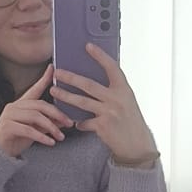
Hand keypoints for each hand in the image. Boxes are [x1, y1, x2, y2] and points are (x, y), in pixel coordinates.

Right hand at [0, 67, 68, 157]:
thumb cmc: (18, 138)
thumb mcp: (36, 129)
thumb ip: (48, 122)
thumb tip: (64, 121)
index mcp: (22, 104)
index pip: (34, 89)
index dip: (44, 79)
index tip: (53, 68)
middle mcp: (14, 106)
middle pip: (40, 105)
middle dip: (57, 114)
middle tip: (69, 123)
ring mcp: (9, 116)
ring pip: (35, 117)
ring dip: (51, 127)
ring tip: (61, 137)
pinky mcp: (7, 127)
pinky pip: (28, 130)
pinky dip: (41, 137)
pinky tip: (50, 142)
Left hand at [53, 48, 158, 166]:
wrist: (137, 145)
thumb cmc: (131, 122)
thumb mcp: (127, 102)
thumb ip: (113, 92)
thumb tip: (93, 83)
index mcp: (124, 90)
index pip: (111, 68)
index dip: (100, 56)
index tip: (88, 46)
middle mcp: (117, 99)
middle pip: (88, 85)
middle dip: (70, 78)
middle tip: (57, 72)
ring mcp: (109, 112)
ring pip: (81, 102)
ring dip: (65, 96)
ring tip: (54, 91)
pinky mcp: (102, 126)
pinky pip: (84, 122)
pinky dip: (78, 122)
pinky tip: (75, 123)